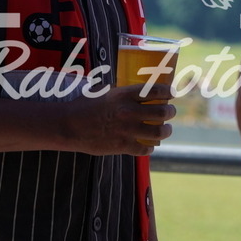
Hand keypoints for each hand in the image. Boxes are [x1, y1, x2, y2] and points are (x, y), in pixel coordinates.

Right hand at [61, 83, 175, 155]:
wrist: (69, 125)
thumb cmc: (83, 105)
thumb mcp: (102, 91)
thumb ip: (119, 92)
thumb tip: (132, 92)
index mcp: (124, 94)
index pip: (154, 91)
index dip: (167, 92)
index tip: (171, 93)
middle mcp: (128, 111)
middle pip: (161, 112)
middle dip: (170, 112)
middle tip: (170, 112)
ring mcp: (126, 130)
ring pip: (157, 131)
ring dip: (165, 130)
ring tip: (165, 129)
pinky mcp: (122, 146)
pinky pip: (144, 149)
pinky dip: (150, 147)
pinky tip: (150, 146)